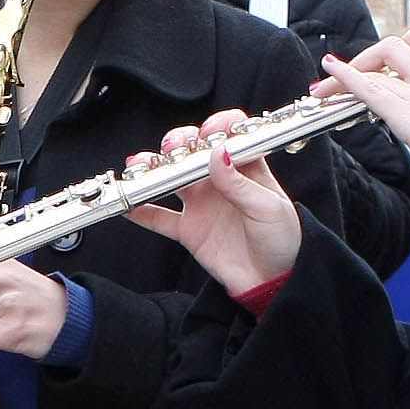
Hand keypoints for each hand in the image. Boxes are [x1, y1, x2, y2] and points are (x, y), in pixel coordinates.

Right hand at [123, 109, 303, 294]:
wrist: (274, 282)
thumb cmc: (283, 239)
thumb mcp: (268, 208)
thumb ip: (240, 183)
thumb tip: (217, 153)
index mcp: (246, 167)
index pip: (229, 135)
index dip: (217, 127)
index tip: (207, 133)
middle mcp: (220, 180)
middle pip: (191, 150)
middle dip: (178, 142)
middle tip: (172, 149)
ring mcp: (201, 203)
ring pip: (169, 177)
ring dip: (152, 168)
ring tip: (140, 167)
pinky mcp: (188, 230)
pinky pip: (159, 218)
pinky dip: (140, 211)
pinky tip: (127, 204)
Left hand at [327, 29, 409, 184]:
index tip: (391, 61)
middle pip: (398, 46)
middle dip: (369, 57)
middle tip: (353, 73)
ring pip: (378, 64)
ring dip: (346, 71)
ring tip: (326, 84)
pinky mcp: (405, 111)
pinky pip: (368, 87)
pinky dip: (343, 78)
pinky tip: (330, 75)